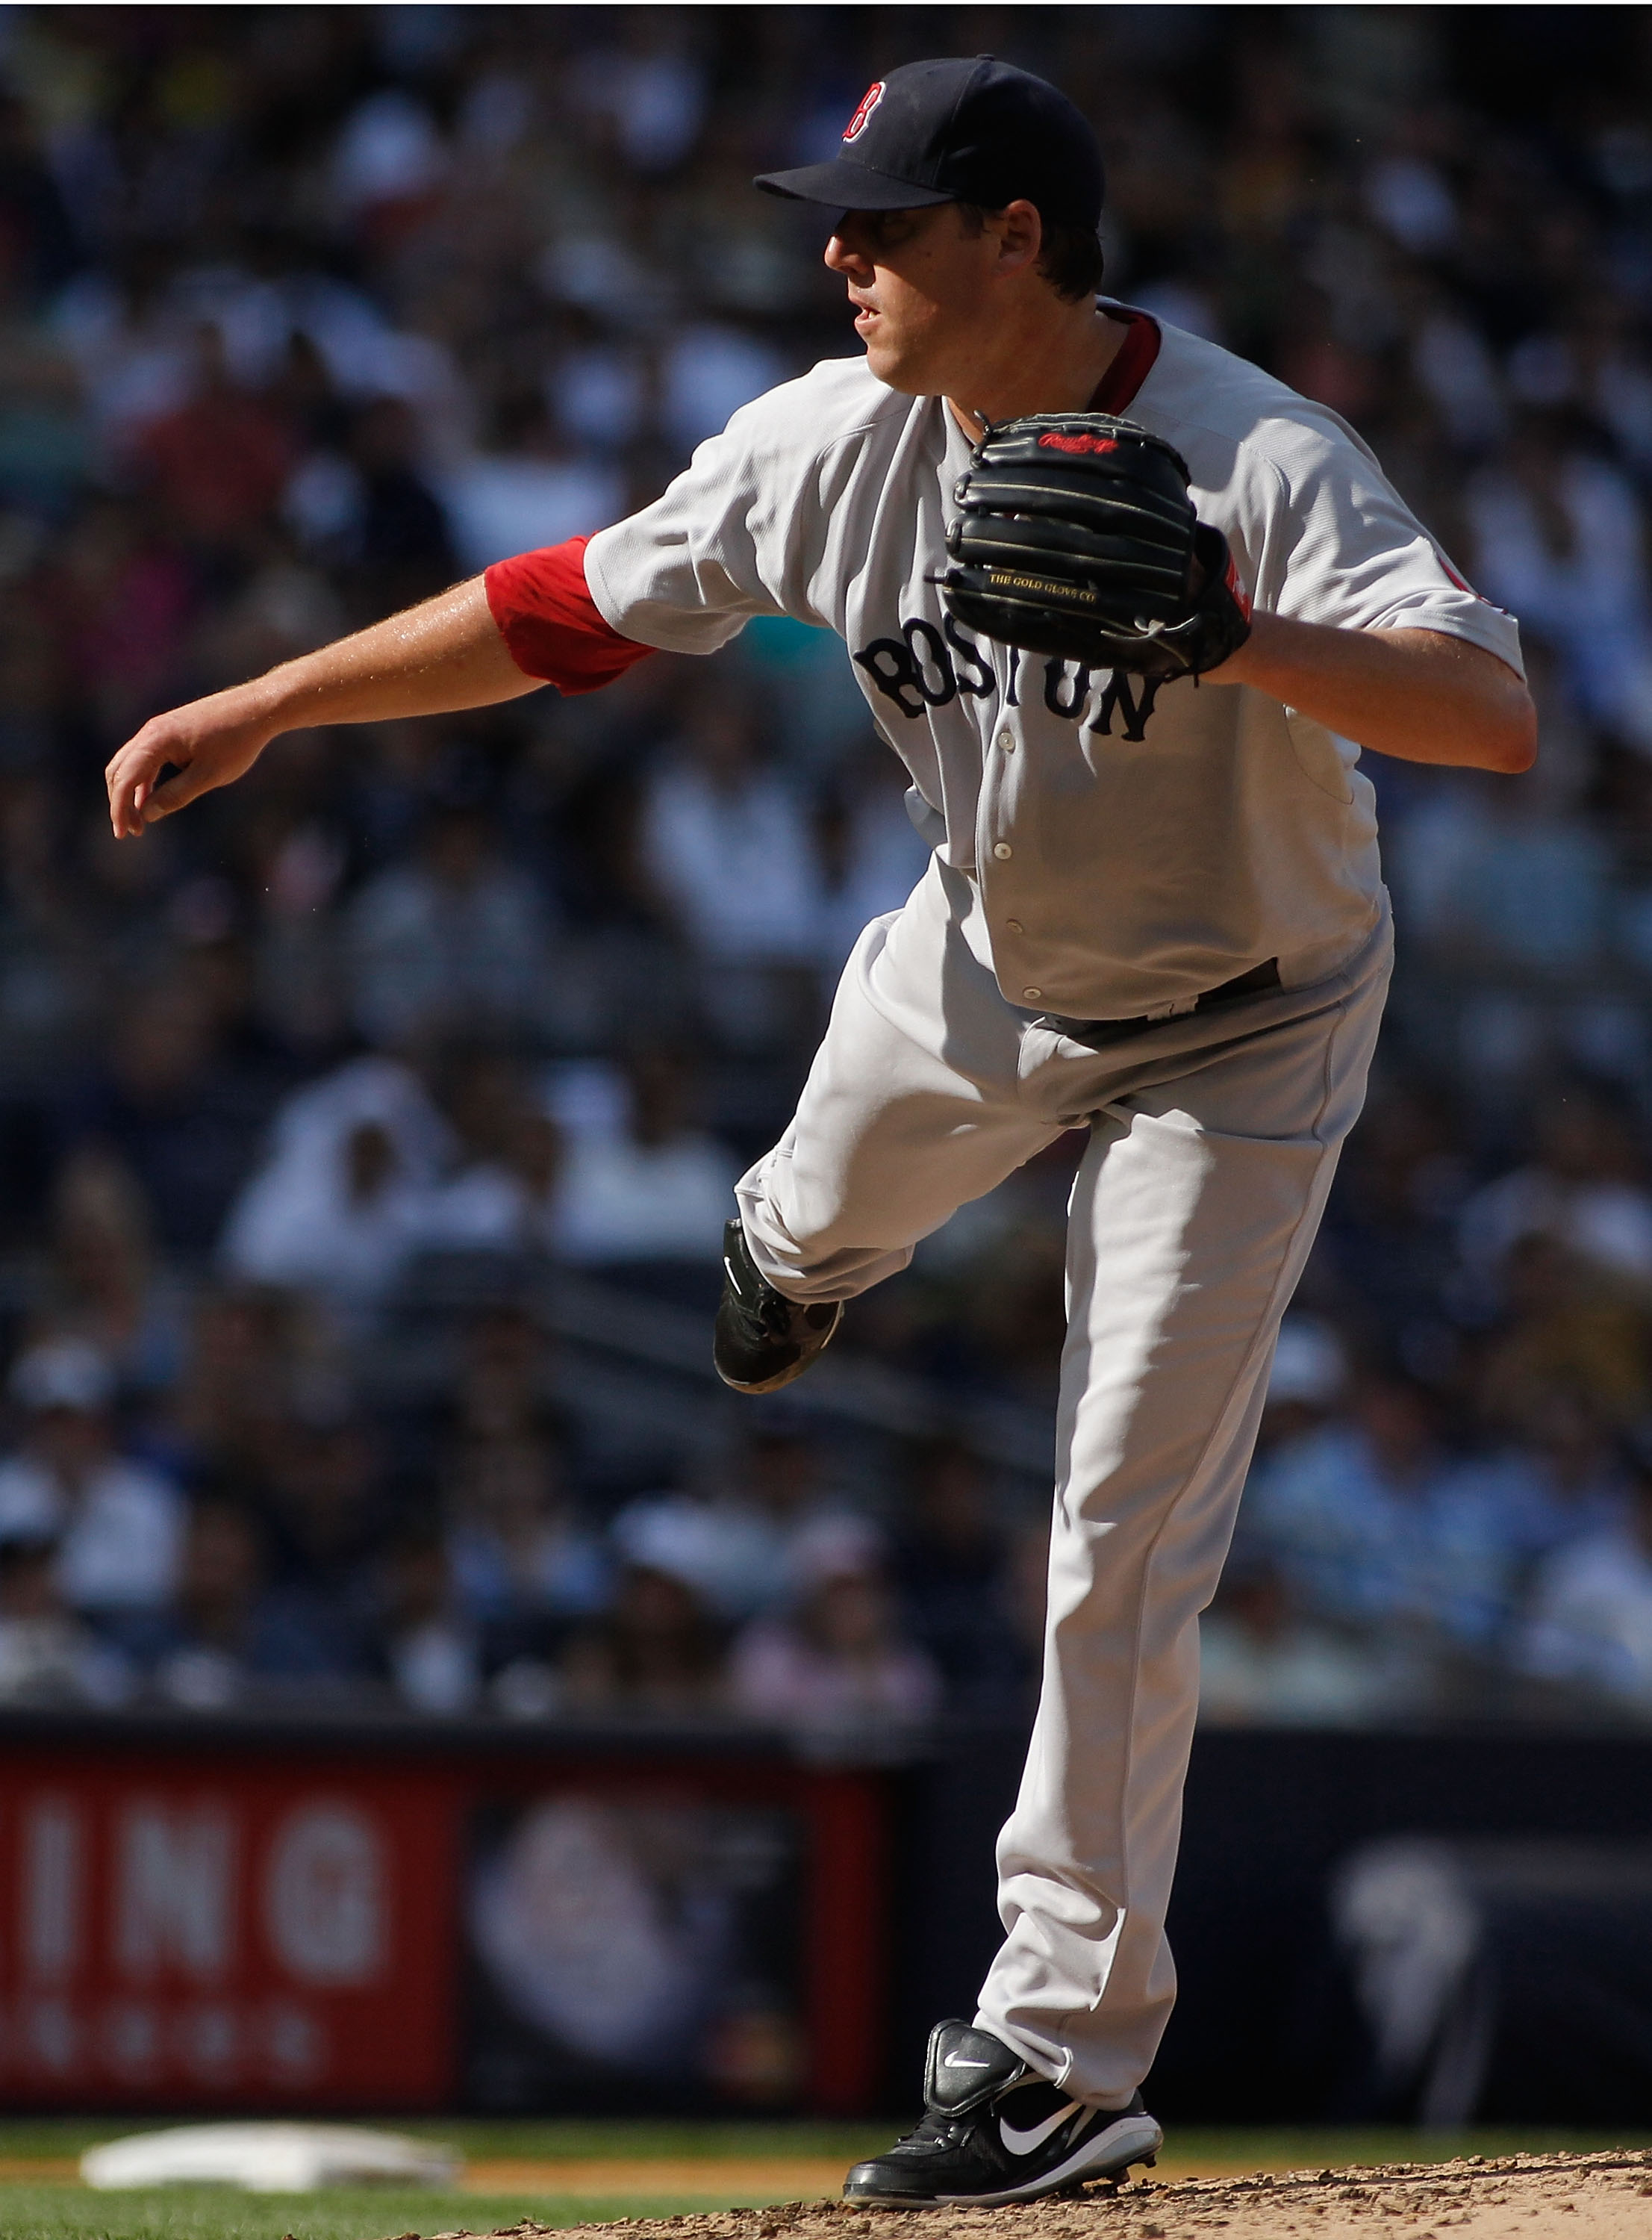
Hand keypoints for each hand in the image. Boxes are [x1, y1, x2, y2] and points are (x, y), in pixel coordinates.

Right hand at [104, 686, 276, 837]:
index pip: (124, 779)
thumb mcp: (208, 775)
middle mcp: (151, 732)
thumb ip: (176, 795)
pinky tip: (150, 800)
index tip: (123, 834)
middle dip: (120, 802)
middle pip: (119, 771)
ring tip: (139, 821)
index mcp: (156, 740)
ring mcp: (159, 730)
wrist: (257, 709)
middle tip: (131, 831)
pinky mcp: (169, 732)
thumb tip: (148, 814)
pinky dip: (144, 780)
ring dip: (130, 792)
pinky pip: (146, 758)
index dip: (120, 809)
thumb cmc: (237, 741)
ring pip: (130, 764)